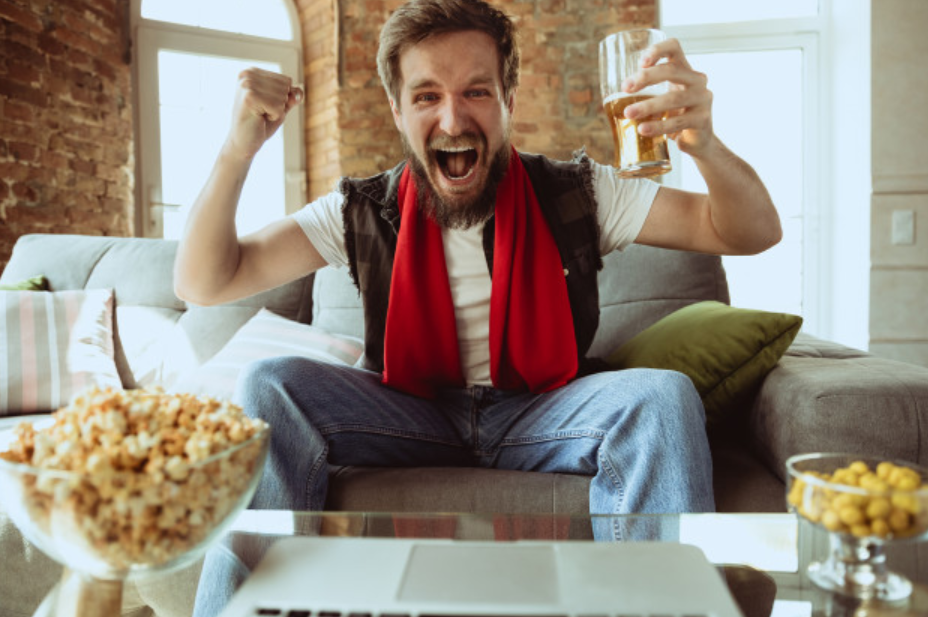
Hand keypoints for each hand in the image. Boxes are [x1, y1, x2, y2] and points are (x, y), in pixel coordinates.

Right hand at [225, 68, 302, 160]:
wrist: (244, 143)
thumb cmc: (261, 124)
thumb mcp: (280, 107)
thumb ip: (292, 97)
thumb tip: (298, 93)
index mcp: (253, 72)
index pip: (287, 81)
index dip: (282, 99)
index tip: (264, 106)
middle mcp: (248, 74)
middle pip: (286, 86)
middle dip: (280, 104)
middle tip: (262, 113)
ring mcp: (247, 85)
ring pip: (283, 96)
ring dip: (276, 111)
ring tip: (260, 116)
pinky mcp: (249, 97)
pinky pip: (278, 107)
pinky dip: (274, 117)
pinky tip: (259, 119)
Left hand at [620, 38, 714, 156]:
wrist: (698, 141)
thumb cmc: (675, 115)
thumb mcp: (661, 98)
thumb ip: (645, 93)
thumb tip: (611, 96)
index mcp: (684, 70)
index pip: (674, 48)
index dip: (657, 50)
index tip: (640, 62)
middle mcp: (697, 80)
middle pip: (672, 70)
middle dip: (646, 78)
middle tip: (625, 88)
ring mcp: (703, 99)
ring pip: (674, 98)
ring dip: (648, 105)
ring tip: (628, 113)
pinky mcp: (703, 120)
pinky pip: (678, 122)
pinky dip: (658, 126)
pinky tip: (643, 130)